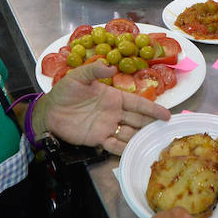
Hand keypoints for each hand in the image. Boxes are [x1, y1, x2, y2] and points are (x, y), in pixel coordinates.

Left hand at [37, 60, 169, 152]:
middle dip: (152, 125)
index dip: (152, 109)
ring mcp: (107, 127)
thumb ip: (94, 70)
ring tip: (155, 144)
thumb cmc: (64, 92)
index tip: (167, 114)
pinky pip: (114, 146)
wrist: (49, 111)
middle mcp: (114, 113)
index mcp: (113, 97)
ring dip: (141, 138)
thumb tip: (111, 65)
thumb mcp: (78, 76)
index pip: (138, 103)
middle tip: (167, 132)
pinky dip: (124, 149)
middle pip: (138, 120)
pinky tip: (135, 152)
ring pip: (129, 134)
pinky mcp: (97, 139)